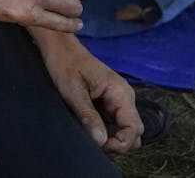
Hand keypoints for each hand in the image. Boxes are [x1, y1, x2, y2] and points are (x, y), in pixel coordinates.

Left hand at [32, 30, 143, 152]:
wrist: (59, 47)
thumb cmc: (65, 65)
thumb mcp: (74, 92)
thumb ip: (88, 116)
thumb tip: (101, 141)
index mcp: (121, 93)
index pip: (134, 128)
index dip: (121, 143)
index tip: (101, 146)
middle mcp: (124, 98)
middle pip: (134, 132)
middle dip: (118, 144)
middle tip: (95, 144)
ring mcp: (118, 101)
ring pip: (125, 130)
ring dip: (112, 139)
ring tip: (91, 137)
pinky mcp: (109, 103)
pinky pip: (114, 123)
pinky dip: (106, 131)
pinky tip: (90, 130)